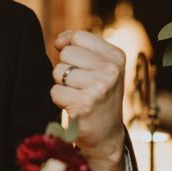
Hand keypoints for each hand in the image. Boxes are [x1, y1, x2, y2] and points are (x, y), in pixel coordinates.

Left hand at [51, 30, 126, 161]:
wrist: (106, 134)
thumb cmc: (98, 95)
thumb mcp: (100, 66)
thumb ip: (80, 47)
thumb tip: (59, 41)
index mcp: (116, 56)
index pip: (78, 37)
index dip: (68, 47)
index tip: (76, 62)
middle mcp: (111, 70)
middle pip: (66, 54)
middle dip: (66, 69)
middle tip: (81, 85)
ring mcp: (99, 86)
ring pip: (58, 72)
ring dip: (62, 85)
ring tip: (78, 95)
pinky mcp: (84, 103)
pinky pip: (55, 91)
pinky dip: (60, 100)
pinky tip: (74, 106)